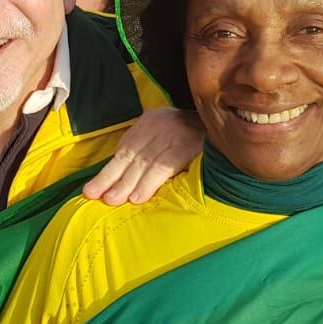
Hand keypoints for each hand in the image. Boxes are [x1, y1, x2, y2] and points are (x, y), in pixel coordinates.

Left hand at [82, 108, 204, 204]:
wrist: (232, 124)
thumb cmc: (196, 142)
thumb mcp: (166, 142)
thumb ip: (144, 156)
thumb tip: (117, 183)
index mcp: (150, 123)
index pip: (124, 151)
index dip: (107, 173)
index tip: (90, 191)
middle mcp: (160, 124)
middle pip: (130, 156)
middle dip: (111, 179)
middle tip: (96, 197)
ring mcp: (175, 132)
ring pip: (145, 162)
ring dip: (128, 183)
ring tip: (114, 200)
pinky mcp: (189, 144)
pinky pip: (165, 165)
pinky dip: (150, 182)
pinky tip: (139, 196)